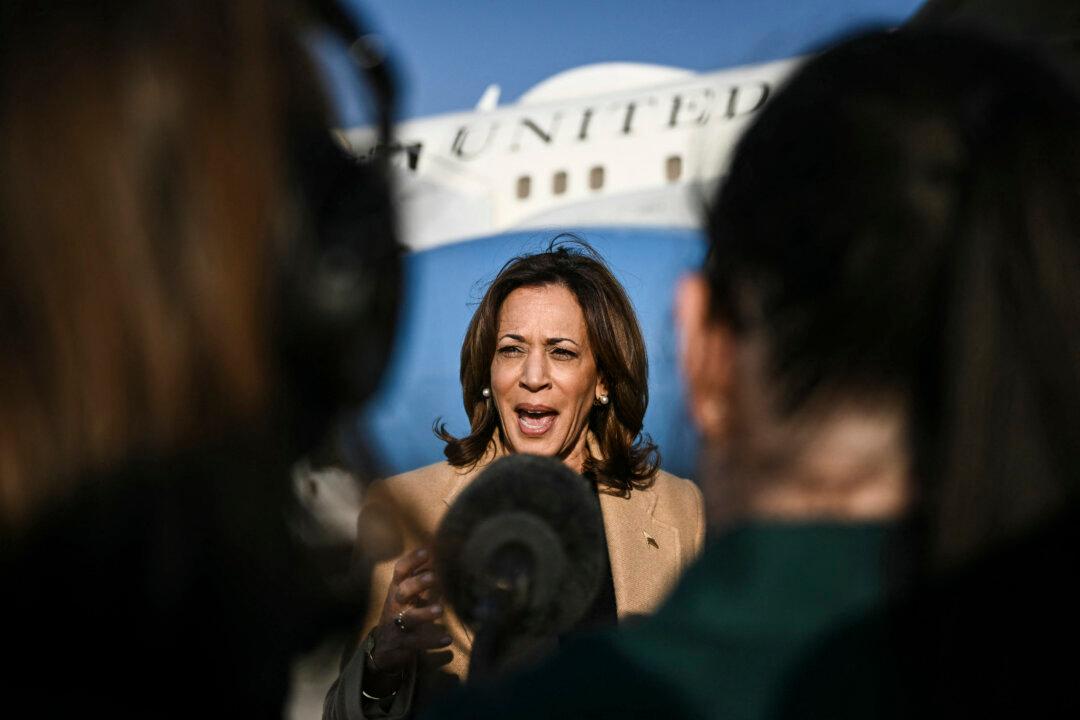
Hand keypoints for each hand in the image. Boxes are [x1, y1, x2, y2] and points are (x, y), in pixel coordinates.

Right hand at [368, 548, 451, 676]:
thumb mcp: (406, 594)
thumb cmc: (400, 612)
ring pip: (410, 618)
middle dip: (417, 583)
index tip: (426, 552)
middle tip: (433, 577)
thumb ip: (418, 578)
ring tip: (440, 610)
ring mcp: (397, 625)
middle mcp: (395, 605)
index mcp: (397, 590)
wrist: (383, 646)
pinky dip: (433, 641)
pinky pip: (418, 643)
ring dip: (425, 613)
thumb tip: (432, 554)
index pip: (401, 572)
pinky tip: (447, 639)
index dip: (411, 561)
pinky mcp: (403, 644)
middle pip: (403, 591)